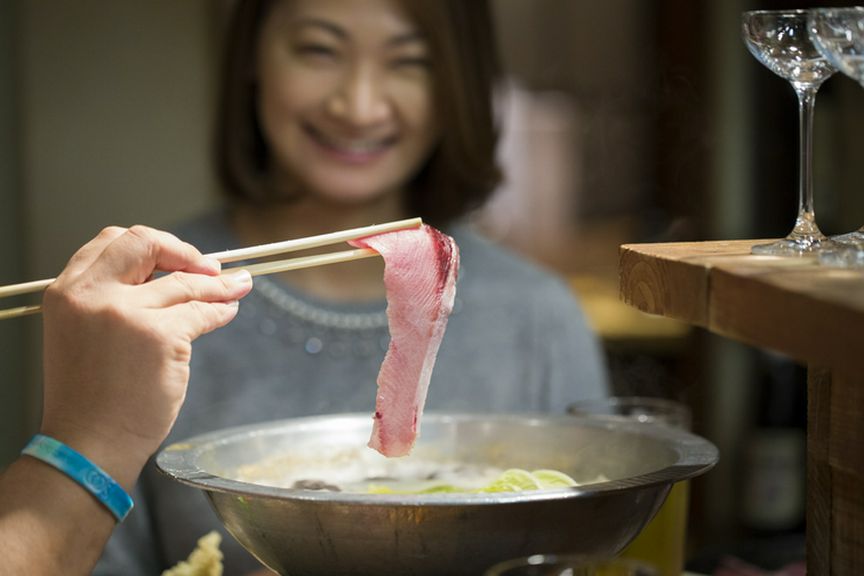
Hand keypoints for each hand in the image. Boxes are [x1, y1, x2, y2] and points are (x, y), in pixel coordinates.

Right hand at [39, 226, 252, 485]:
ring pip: (184, 283)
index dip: (154, 244)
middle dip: (185, 251)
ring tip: (237, 288)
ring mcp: (126, 313)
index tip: (179, 257)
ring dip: (218, 285)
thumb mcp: (85, 334)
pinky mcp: (159, 336)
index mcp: (67, 291)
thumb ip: (116, 300)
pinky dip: (220, 311)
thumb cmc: (91, 398)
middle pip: (147, 243)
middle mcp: (92, 295)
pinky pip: (202, 312)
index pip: (114, 241)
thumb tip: (177, 273)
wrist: (87, 445)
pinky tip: (227, 312)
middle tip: (212, 267)